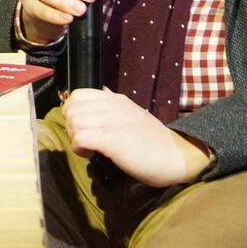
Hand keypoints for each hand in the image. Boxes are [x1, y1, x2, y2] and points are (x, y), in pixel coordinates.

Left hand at [62, 87, 211, 186]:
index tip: (82, 126)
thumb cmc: (152, 140)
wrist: (175, 156)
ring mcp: (111, 121)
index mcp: (114, 99)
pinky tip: (90, 154)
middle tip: (83, 139)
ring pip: (73, 122)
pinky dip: (79, 148)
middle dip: (70, 126)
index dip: (72, 111)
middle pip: (71, 108)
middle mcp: (111, 105)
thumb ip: (114, 104)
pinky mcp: (112, 140)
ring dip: (75, 137)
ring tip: (88, 148)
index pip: (78, 94)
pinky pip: (80, 138)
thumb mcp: (131, 113)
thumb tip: (102, 91)